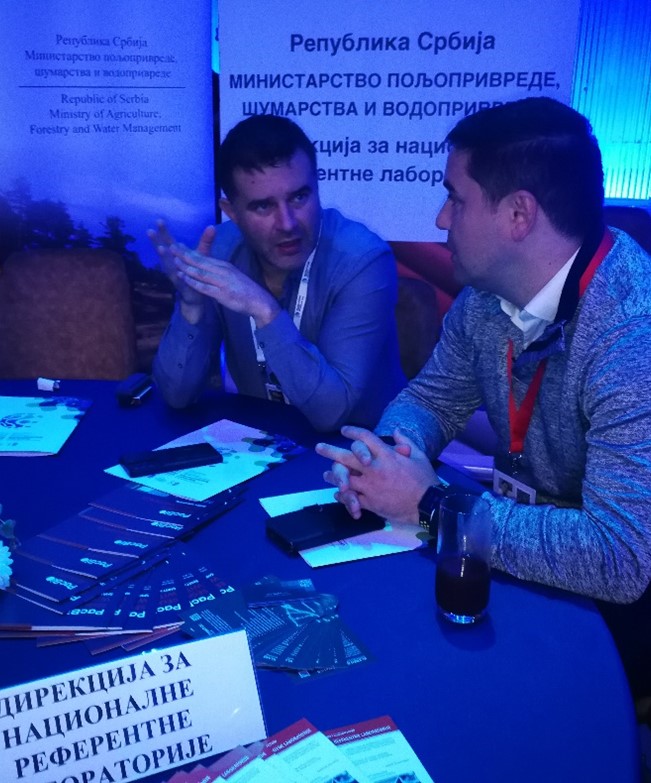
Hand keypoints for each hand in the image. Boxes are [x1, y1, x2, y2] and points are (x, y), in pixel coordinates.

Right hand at [147, 220, 214, 318]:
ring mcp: (175, 275)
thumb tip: (212, 226)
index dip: (164, 232)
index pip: (169, 241)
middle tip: (150, 231)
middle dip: (157, 241)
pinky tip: (176, 271)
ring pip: (168, 265)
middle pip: (164, 251)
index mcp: (177, 255)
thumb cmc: (197, 271)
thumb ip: (205, 241)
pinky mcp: (182, 285)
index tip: (159, 220)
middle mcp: (173, 264)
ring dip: (164, 257)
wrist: (197, 295)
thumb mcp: (202, 255)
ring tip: (160, 248)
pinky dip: (177, 275)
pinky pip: (179, 280)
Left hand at [172, 245, 280, 325]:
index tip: (178, 246)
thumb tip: (208, 268)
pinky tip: (183, 278)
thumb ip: (221, 272)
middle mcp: (223, 271)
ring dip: (186, 267)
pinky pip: (204, 286)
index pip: (204, 257)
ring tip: (174, 261)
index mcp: (225, 266)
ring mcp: (222, 282)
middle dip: (185, 255)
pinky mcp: (222, 293)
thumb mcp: (233, 276)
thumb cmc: (246, 290)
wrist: (259, 301)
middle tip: (171, 248)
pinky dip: (193, 282)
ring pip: (201, 272)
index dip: (190, 251)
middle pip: (200, 261)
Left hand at [315, 426, 437, 523]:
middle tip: (319, 447)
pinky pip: (352, 498)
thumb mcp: (419, 456)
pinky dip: (344, 496)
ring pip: (345, 479)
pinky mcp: (370, 503)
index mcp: (386, 456)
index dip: (353, 432)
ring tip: (326, 474)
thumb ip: (405, 442)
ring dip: (333, 476)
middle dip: (331, 451)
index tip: (344, 430)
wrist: (428, 506)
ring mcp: (370, 487)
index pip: (365, 438)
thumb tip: (395, 430)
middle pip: (347, 457)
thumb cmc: (425, 480)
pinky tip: (338, 494)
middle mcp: (374, 469)